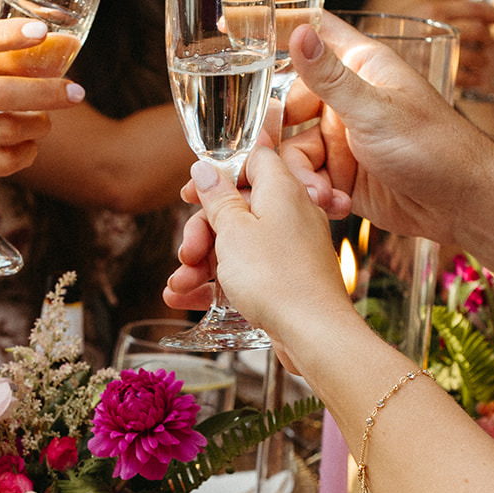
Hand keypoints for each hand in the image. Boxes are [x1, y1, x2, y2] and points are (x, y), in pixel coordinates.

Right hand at [0, 19, 84, 191]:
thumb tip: (48, 45)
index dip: (9, 35)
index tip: (42, 32)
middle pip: (3, 95)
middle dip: (48, 93)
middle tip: (76, 92)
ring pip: (8, 130)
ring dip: (39, 124)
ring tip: (45, 119)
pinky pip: (1, 162)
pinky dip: (25, 152)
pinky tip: (28, 144)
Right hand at [163, 147, 360, 364]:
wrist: (314, 333)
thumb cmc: (275, 277)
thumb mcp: (234, 231)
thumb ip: (218, 197)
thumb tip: (206, 168)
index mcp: (282, 189)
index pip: (253, 159)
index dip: (220, 172)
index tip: (191, 193)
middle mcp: (291, 213)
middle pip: (238, 206)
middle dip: (203, 230)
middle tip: (187, 253)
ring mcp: (291, 247)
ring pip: (238, 243)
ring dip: (203, 263)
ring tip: (179, 286)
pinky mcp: (288, 277)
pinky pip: (248, 271)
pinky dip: (218, 283)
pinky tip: (187, 299)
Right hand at [268, 12, 493, 245]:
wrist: (465, 206)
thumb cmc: (435, 147)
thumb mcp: (375, 110)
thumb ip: (330, 77)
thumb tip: (297, 31)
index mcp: (359, 67)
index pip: (312, 34)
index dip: (274, 26)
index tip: (228, 18)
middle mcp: (348, 98)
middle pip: (288, 107)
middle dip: (278, 138)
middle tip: (264, 159)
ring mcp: (346, 137)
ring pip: (296, 151)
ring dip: (302, 176)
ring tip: (322, 195)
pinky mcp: (346, 175)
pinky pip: (312, 179)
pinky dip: (316, 194)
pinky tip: (333, 205)